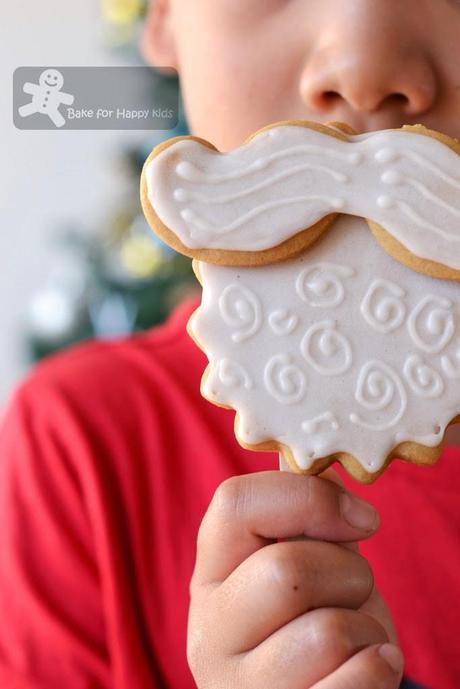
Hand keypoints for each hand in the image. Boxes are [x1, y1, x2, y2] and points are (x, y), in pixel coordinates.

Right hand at [187, 470, 402, 687]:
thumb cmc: (309, 622)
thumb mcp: (308, 564)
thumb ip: (312, 520)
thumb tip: (328, 476)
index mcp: (211, 573)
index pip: (233, 503)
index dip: (307, 497)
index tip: (360, 518)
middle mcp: (209, 630)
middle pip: (285, 571)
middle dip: (349, 574)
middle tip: (354, 590)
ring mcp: (240, 686)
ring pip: (328, 633)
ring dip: (366, 628)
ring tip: (353, 638)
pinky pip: (358, 679)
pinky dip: (379, 667)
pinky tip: (363, 669)